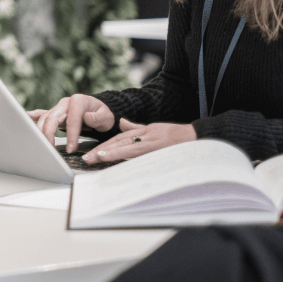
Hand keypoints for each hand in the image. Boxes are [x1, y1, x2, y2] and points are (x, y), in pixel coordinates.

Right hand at [27, 94, 115, 152]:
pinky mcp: (55, 114)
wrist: (100, 110)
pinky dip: (32, 117)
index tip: (71, 149)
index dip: (71, 135)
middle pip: (52, 118)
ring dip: (40, 132)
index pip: (72, 119)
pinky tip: (25, 119)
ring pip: (45, 119)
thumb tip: (87, 117)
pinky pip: (42, 115)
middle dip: (48, 134)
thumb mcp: (107, 116)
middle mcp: (65, 103)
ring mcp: (58, 108)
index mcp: (78, 101)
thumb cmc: (104, 114)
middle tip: (49, 149)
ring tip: (39, 145)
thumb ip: (98, 117)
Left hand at [82, 118, 196, 163]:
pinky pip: (133, 151)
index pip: (119, 138)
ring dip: (107, 152)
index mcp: (143, 132)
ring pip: (123, 146)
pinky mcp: (154, 147)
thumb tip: (122, 123)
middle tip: (85, 158)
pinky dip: (120, 153)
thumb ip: (136, 128)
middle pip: (118, 143)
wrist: (196, 137)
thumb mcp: (154, 129)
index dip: (105, 145)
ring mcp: (148, 141)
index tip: (93, 152)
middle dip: (101, 151)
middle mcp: (144, 135)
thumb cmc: (177, 136)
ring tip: (93, 158)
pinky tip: (108, 156)